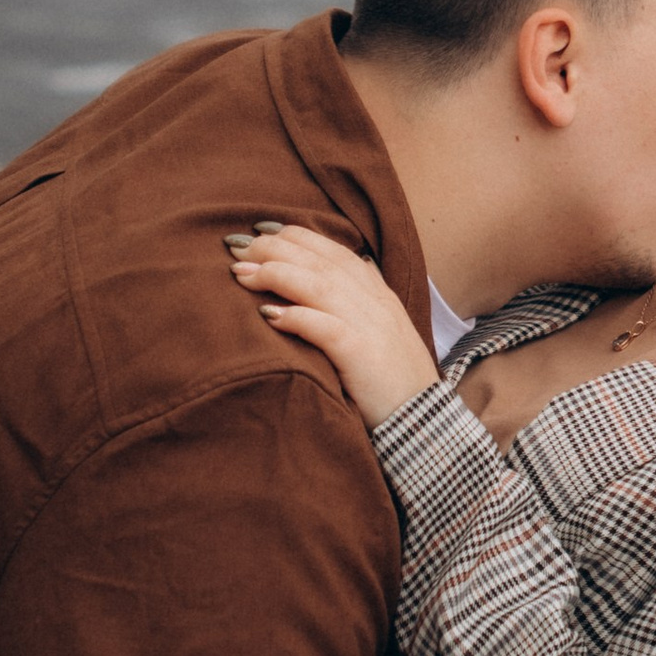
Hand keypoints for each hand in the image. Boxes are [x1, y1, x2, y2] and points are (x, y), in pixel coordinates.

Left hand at [229, 223, 441, 425]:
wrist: (422, 421)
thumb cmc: (390, 380)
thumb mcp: (378, 329)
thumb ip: (359, 299)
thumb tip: (337, 271)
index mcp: (376, 292)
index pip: (331, 250)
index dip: (292, 237)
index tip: (256, 234)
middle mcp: (374, 301)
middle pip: (318, 260)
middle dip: (273, 249)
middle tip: (234, 248)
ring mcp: (370, 325)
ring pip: (319, 284)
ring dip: (275, 274)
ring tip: (239, 274)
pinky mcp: (362, 355)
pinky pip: (326, 327)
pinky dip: (296, 316)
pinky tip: (266, 315)